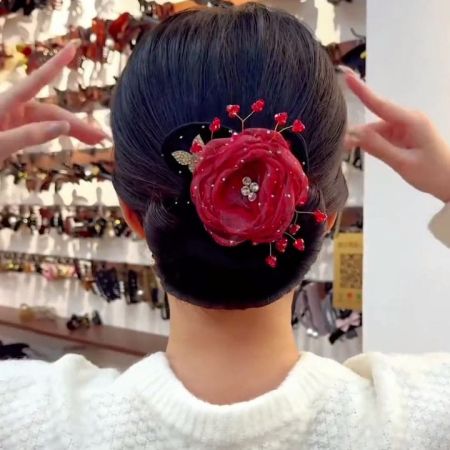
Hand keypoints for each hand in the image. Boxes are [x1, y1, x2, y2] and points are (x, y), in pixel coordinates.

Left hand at [0, 40, 107, 163]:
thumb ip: (29, 136)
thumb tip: (63, 127)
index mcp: (4, 105)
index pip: (36, 81)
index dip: (56, 64)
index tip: (73, 47)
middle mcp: (10, 109)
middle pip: (51, 111)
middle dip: (78, 123)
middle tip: (103, 137)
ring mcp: (12, 121)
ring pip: (50, 122)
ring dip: (73, 131)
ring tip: (97, 141)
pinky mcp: (13, 133)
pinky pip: (41, 131)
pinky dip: (57, 134)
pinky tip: (72, 136)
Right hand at [345, 72, 449, 202]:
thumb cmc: (433, 173)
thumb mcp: (404, 163)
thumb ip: (379, 148)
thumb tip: (355, 134)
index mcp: (411, 121)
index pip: (380, 105)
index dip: (362, 91)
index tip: (347, 77)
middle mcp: (407, 120)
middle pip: (374, 121)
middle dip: (356, 131)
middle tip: (338, 144)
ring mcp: (405, 128)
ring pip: (375, 130)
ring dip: (362, 140)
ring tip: (344, 151)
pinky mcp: (403, 137)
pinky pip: (381, 137)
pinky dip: (370, 143)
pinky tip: (357, 150)